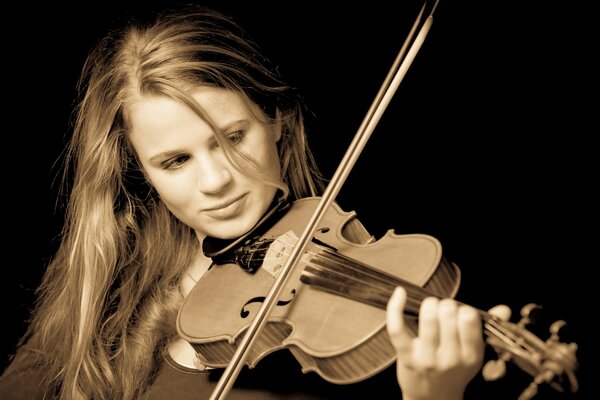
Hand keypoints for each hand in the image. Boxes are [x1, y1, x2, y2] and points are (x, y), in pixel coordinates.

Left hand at [386, 287, 506, 399]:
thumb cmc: (452, 371)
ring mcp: (427, 358)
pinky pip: (398, 327)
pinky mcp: (407, 356)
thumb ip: (486, 329)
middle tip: (443, 311)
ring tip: (430, 307)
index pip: (469, 319)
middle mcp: (451, 358)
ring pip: (428, 318)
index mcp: (471, 356)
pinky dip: (396, 307)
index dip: (462, 309)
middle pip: (448, 314)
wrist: (431, 399)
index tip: (459, 313)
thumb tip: (504, 309)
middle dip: (445, 305)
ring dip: (429, 305)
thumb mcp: (472, 354)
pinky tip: (400, 293)